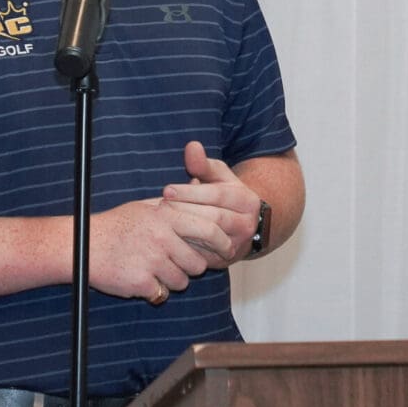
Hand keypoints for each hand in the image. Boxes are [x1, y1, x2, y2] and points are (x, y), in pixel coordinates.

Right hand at [88, 194, 233, 301]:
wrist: (82, 245)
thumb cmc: (117, 225)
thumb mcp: (147, 206)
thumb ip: (176, 202)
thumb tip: (200, 185)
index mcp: (167, 216)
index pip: (209, 229)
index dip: (222, 242)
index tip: (226, 250)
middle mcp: (162, 237)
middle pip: (198, 263)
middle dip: (194, 267)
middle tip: (181, 264)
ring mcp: (152, 261)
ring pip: (182, 281)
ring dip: (173, 280)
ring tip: (154, 269)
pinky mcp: (141, 283)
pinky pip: (162, 293)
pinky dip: (154, 290)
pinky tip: (140, 278)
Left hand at [160, 140, 260, 266]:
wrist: (245, 227)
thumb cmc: (225, 196)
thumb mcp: (219, 177)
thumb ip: (204, 163)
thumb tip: (192, 146)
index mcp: (246, 200)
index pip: (218, 195)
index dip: (191, 192)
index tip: (167, 190)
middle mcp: (247, 223)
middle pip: (214, 217)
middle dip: (185, 211)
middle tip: (160, 207)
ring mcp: (238, 244)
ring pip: (210, 239)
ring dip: (184, 231)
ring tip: (162, 223)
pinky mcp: (226, 260)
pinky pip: (204, 256)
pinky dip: (185, 248)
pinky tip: (167, 240)